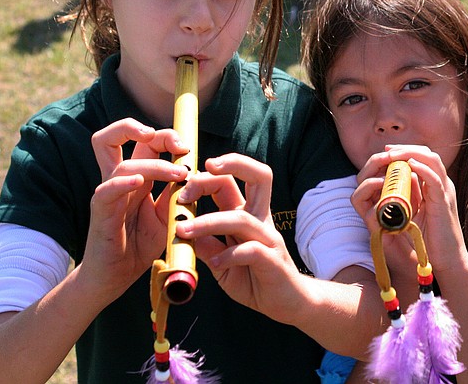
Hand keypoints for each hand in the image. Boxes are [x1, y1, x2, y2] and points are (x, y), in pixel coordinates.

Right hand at [86, 118, 188, 295]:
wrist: (115, 277)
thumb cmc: (140, 245)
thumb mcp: (168, 215)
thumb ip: (178, 194)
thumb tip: (197, 173)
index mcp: (136, 177)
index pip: (143, 142)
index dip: (165, 136)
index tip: (188, 147)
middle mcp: (119, 180)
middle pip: (116, 137)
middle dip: (148, 132)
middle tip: (179, 145)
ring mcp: (108, 195)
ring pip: (125, 165)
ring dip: (156, 166)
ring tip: (181, 175)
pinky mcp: (101, 214)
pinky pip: (107, 192)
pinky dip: (122, 183)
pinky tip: (139, 183)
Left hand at [175, 154, 306, 319]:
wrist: (286, 302)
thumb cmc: (254, 278)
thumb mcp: (221, 261)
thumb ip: (206, 246)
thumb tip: (184, 231)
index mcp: (246, 214)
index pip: (231, 181)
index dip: (206, 177)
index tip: (181, 189)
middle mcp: (259, 220)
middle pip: (258, 176)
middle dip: (231, 164)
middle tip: (194, 179)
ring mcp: (268, 238)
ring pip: (241, 218)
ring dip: (208, 221)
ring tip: (184, 230)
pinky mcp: (273, 261)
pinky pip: (251, 250)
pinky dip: (230, 255)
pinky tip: (216, 263)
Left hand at [351, 146, 467, 276]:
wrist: (448, 261)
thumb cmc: (430, 241)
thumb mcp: (414, 214)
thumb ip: (407, 198)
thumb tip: (391, 186)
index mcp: (436, 186)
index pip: (423, 157)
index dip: (405, 150)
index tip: (387, 152)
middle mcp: (442, 185)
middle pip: (426, 153)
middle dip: (405, 148)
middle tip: (387, 150)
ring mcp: (445, 191)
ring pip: (432, 160)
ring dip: (410, 153)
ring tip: (392, 155)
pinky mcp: (444, 203)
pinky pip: (434, 179)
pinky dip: (422, 168)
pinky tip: (408, 165)